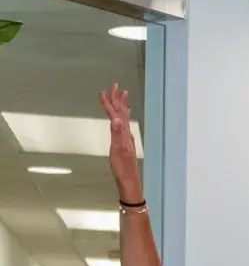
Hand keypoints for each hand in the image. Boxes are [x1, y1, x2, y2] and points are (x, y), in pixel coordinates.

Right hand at [99, 84, 142, 201]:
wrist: (129, 180)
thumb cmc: (121, 167)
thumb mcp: (117, 149)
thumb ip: (117, 134)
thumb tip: (115, 118)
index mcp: (123, 133)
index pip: (115, 113)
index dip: (109, 102)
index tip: (103, 91)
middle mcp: (126, 133)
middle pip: (121, 112)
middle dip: (117, 98)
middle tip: (116, 85)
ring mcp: (126, 137)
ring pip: (123, 117)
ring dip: (121, 105)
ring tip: (122, 95)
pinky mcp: (125, 142)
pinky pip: (123, 124)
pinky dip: (122, 117)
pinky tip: (122, 118)